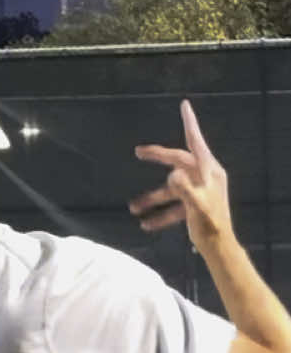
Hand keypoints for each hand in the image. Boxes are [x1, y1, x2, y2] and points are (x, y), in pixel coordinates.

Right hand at [131, 100, 232, 250]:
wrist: (219, 248)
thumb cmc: (211, 225)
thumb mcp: (197, 206)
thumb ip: (184, 189)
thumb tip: (171, 176)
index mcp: (208, 171)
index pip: (196, 142)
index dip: (189, 122)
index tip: (184, 104)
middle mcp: (204, 176)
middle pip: (178, 161)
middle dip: (158, 158)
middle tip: (138, 152)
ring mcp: (198, 190)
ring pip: (171, 187)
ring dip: (152, 197)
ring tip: (133, 207)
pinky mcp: (193, 205)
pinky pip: (173, 205)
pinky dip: (160, 213)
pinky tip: (146, 224)